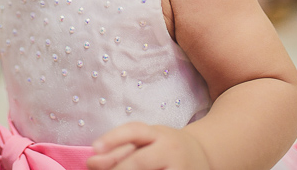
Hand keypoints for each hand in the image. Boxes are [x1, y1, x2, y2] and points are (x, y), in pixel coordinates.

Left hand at [88, 123, 210, 169]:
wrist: (204, 157)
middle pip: (140, 160)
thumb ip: (119, 149)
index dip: (113, 138)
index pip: (135, 131)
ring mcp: (180, 169)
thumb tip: (91, 162)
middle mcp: (171, 150)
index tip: (94, 148)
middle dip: (118, 169)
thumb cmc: (166, 149)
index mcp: (159, 134)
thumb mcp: (147, 142)